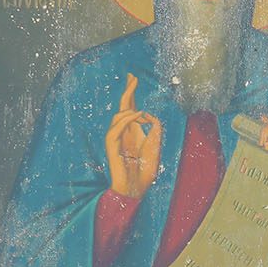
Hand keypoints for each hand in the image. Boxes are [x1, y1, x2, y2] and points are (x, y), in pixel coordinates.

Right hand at [106, 73, 161, 197]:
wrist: (135, 190)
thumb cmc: (145, 172)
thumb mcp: (155, 145)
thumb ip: (154, 127)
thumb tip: (146, 114)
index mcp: (133, 132)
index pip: (130, 108)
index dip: (131, 93)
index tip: (132, 78)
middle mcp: (124, 133)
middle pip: (123, 108)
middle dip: (128, 92)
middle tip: (132, 76)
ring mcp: (116, 140)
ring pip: (117, 117)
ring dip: (130, 110)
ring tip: (142, 112)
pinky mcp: (112, 147)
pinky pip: (114, 130)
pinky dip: (126, 121)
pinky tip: (137, 117)